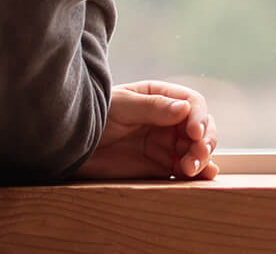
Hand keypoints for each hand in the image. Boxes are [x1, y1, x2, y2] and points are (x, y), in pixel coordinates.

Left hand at [71, 81, 218, 180]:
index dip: (199, 118)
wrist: (71, 145)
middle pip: (200, 128)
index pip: (192, 104)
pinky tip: (203, 178)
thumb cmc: (94, 115)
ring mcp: (165, 145)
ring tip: (192, 170)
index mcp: (161, 97)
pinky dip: (198, 174)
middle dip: (204, 141)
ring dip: (201, 159)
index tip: (195, 133)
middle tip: (198, 155)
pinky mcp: (159, 167)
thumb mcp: (121, 106)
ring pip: (196, 150)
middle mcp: (168, 120)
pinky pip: (183, 170)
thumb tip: (185, 108)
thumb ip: (153, 107)